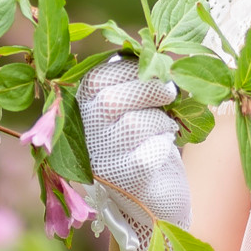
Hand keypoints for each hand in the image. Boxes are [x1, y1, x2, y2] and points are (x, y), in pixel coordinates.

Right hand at [77, 56, 190, 250]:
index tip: (154, 72)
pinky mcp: (122, 183)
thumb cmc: (146, 142)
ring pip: (133, 126)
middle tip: (168, 94)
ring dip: (160, 121)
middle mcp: (83, 135)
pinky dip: (163, 147)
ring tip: (164, 128)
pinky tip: (163, 151)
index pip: (98, 78)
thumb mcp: (137, 106)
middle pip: (112, 101)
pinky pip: (147, 155)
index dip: (131, 69)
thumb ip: (137, 79)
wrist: (155, 198)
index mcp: (82, 108)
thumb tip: (157, 52)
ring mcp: (100, 161)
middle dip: (149, 90)